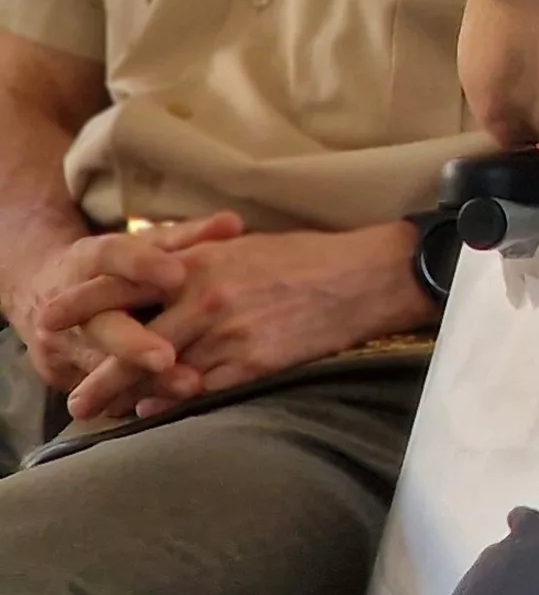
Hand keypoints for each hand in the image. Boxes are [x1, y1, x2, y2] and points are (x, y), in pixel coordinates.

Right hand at [5, 214, 232, 399]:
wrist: (47, 292)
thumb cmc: (117, 265)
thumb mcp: (145, 245)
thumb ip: (189, 237)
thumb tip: (233, 223)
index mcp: (89, 260)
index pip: (113, 257)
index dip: (142, 265)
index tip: (178, 274)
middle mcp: (68, 301)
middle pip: (101, 322)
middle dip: (133, 343)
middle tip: (167, 355)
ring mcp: (62, 341)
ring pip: (103, 364)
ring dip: (143, 380)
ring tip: (186, 387)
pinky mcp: (61, 372)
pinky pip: (100, 390)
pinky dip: (135, 397)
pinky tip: (168, 406)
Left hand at [64, 222, 426, 421]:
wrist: (364, 276)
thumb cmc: (307, 258)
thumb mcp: (242, 249)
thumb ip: (197, 265)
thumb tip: (161, 285)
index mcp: (198, 263)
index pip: (122, 284)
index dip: (80, 303)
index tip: (49, 319)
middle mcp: (204, 298)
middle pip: (131, 342)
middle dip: (97, 373)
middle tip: (76, 399)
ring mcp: (227, 332)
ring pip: (161, 374)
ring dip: (129, 396)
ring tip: (105, 414)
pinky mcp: (253, 361)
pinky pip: (201, 390)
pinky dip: (174, 403)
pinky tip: (156, 411)